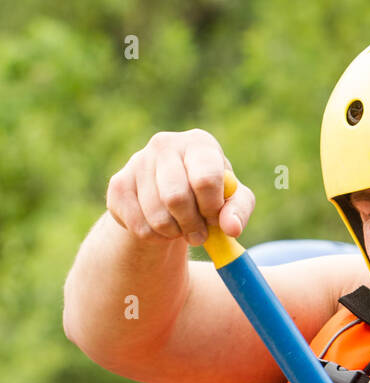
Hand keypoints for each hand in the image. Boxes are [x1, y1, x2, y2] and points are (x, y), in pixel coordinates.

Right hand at [106, 129, 254, 248]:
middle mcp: (165, 144)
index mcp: (199, 144)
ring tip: (181, 229)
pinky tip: (161, 228)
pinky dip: (155, 237)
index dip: (212, 208)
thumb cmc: (208, 196)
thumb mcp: (232, 201)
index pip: (206, 178)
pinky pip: (139, 227)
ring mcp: (138, 162)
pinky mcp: (118, 185)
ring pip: (157, 217)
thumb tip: (232, 228)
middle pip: (176, 198)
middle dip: (192, 225)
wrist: (169, 199)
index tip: (214, 218)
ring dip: (174, 234)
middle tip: (199, 234)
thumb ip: (238, 211)